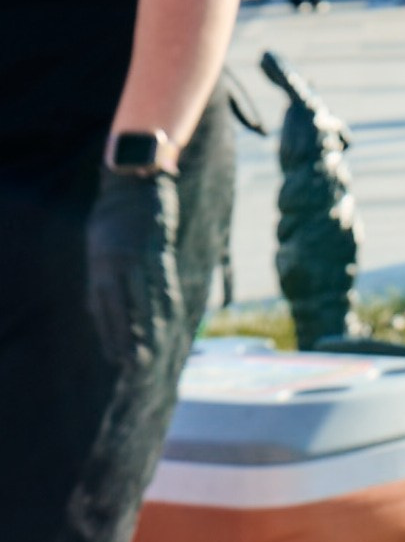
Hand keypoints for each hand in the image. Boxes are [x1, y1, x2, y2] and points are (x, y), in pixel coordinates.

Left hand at [87, 169, 182, 366]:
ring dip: (150, 325)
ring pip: (144, 297)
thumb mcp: (97, 244)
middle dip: (127, 337)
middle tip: (133, 364)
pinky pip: (164, 279)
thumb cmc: (114, 213)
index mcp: (99, 264)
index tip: (114, 357)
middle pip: (121, 308)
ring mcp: (138, 255)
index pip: (102, 308)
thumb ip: (100, 275)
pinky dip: (167, 300)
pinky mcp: (158, 246)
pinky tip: (170, 316)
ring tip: (154, 349)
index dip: (109, 334)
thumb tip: (96, 308)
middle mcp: (115, 263)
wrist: (134, 177)